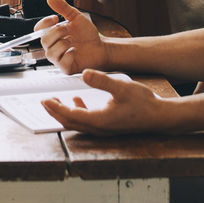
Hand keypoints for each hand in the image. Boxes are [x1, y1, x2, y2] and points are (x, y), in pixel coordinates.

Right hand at [35, 0, 108, 74]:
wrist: (101, 47)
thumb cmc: (87, 34)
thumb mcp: (76, 17)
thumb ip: (63, 8)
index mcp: (53, 35)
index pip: (38, 30)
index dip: (44, 23)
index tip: (55, 18)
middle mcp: (53, 47)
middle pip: (43, 41)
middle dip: (57, 32)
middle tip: (68, 29)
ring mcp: (59, 59)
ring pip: (50, 53)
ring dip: (63, 43)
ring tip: (72, 40)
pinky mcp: (66, 68)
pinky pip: (61, 62)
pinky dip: (69, 54)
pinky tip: (76, 51)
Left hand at [41, 69, 169, 134]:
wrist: (160, 117)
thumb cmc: (143, 103)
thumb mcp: (121, 87)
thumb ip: (101, 80)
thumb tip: (84, 73)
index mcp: (99, 120)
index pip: (70, 116)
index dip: (56, 108)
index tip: (45, 100)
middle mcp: (99, 128)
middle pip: (70, 123)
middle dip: (55, 112)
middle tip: (44, 102)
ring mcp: (103, 129)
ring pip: (77, 123)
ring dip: (65, 113)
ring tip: (56, 102)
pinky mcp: (108, 125)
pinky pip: (87, 121)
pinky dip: (78, 112)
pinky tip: (77, 100)